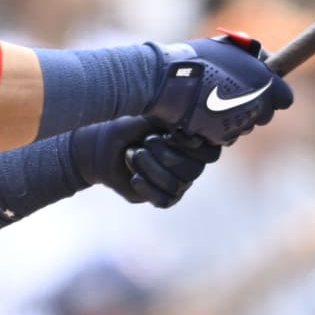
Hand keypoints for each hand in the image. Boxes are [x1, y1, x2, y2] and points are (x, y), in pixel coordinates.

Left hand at [70, 117, 219, 208]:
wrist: (102, 146)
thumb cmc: (129, 124)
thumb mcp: (150, 114)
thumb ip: (172, 115)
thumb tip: (186, 123)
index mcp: (193, 143)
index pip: (211, 152)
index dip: (196, 147)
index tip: (173, 134)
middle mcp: (190, 164)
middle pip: (194, 170)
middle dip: (168, 155)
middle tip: (146, 141)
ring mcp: (176, 182)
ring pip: (176, 185)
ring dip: (153, 169)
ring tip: (134, 154)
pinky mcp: (160, 196)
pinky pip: (164, 200)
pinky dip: (148, 188)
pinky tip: (134, 177)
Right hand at [147, 32, 293, 147]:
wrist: (167, 82)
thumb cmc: (198, 59)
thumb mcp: (231, 46)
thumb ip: (254, 54)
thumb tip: (263, 59)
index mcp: (264, 83)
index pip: (285, 98)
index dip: (275, 92)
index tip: (264, 85)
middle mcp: (255, 107)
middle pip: (265, 115)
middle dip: (256, 105)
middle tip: (237, 92)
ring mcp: (238, 124)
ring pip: (246, 126)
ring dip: (237, 116)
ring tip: (217, 100)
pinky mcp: (220, 137)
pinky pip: (228, 134)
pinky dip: (221, 126)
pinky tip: (207, 112)